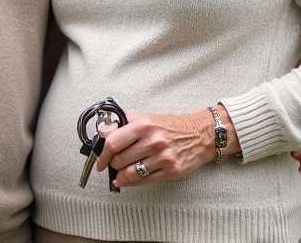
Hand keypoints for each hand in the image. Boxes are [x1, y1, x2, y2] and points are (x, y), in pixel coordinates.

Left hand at [97, 109, 222, 187]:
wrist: (200, 134)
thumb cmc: (172, 126)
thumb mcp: (147, 117)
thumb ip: (124, 123)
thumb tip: (104, 133)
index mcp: (144, 125)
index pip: (113, 142)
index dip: (102, 153)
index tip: (100, 159)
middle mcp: (153, 141)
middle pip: (119, 160)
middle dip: (112, 164)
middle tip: (112, 165)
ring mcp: (163, 158)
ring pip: (129, 173)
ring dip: (120, 176)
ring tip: (119, 174)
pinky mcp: (171, 171)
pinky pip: (143, 182)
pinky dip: (131, 183)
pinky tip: (128, 180)